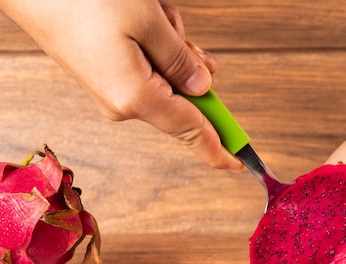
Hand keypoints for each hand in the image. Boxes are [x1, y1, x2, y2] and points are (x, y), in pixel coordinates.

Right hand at [0, 0, 242, 171]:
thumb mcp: (146, 20)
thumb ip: (180, 58)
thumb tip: (202, 86)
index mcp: (135, 97)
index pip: (190, 131)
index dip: (219, 148)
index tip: (240, 166)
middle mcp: (123, 104)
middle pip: (182, 96)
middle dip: (190, 64)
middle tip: (179, 33)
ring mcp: (112, 92)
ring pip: (166, 75)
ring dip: (168, 43)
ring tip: (145, 13)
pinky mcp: (105, 77)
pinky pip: (146, 67)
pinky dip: (152, 43)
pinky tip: (138, 17)